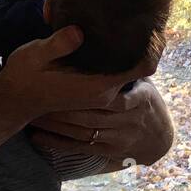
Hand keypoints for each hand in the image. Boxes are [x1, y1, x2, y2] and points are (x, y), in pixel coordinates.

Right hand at [0, 25, 155, 127]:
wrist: (14, 100)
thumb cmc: (24, 76)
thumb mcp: (36, 55)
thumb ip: (58, 44)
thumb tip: (79, 31)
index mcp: (98, 86)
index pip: (143, 68)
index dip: (154, 47)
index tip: (154, 24)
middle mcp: (105, 93)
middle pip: (143, 67)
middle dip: (148, 43)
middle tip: (147, 12)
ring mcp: (101, 93)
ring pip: (132, 70)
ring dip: (137, 49)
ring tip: (135, 18)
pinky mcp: (95, 90)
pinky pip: (120, 72)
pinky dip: (124, 55)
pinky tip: (117, 34)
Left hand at [28, 77, 174, 170]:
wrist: (158, 137)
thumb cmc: (144, 99)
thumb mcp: (144, 81)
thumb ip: (129, 64)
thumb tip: (115, 39)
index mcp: (139, 98)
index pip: (112, 93)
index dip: (85, 90)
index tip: (61, 76)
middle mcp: (128, 119)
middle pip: (90, 114)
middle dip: (62, 107)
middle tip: (36, 96)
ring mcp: (118, 137)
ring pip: (82, 131)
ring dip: (56, 125)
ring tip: (32, 114)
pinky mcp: (108, 151)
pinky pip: (79, 147)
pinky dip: (57, 142)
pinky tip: (37, 137)